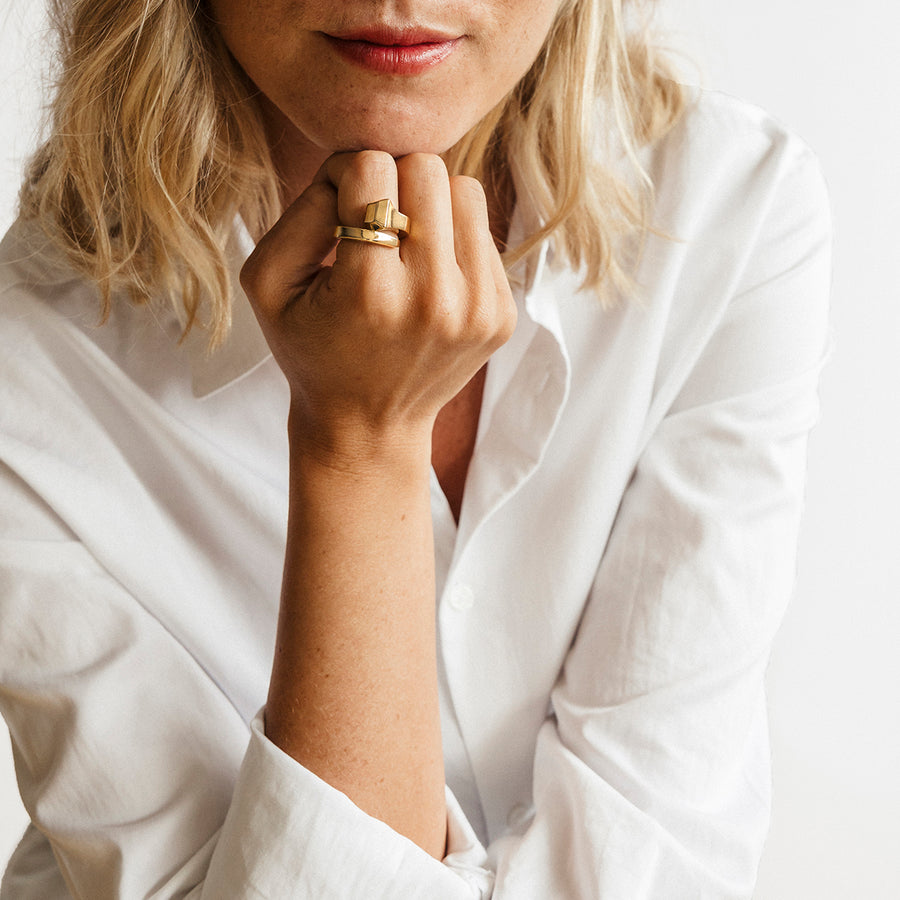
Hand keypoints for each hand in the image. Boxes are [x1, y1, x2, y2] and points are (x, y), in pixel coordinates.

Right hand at [240, 150, 516, 464]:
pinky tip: (428, 280)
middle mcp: (434, 300)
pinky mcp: (502, 315)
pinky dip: (454, 242)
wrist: (368, 427)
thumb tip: (355, 164)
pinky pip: (485, 232)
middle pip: (427, 168)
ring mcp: (478, 309)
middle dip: (394, 184)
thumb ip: (302, 210)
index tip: (339, 212)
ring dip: (431, 206)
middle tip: (375, 226)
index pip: (372, 167)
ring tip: (404, 249)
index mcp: (370, 292)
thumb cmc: (311, 351)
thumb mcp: (269, 284)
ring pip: (465, 190)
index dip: (346, 175)